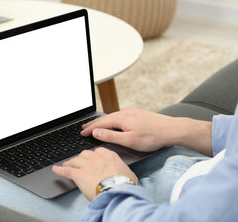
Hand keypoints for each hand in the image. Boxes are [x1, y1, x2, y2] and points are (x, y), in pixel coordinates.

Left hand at [52, 147, 137, 200]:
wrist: (116, 190)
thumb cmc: (124, 184)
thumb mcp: (129, 174)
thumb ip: (123, 170)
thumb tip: (125, 174)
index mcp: (109, 156)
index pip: (98, 151)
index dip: (93, 155)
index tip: (92, 158)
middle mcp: (96, 158)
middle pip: (85, 154)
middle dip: (81, 158)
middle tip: (79, 162)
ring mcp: (86, 165)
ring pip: (75, 160)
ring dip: (70, 163)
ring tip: (67, 164)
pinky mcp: (78, 174)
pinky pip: (66, 170)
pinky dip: (59, 170)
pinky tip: (55, 169)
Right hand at [81, 108, 212, 155]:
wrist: (172, 130)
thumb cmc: (152, 137)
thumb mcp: (129, 140)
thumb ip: (110, 136)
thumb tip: (96, 132)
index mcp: (121, 118)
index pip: (100, 123)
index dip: (90, 128)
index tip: (81, 133)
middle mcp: (126, 112)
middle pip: (105, 118)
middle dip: (93, 123)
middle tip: (83, 128)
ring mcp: (132, 112)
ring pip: (112, 116)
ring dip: (102, 121)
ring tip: (94, 125)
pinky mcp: (138, 114)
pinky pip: (120, 116)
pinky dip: (111, 120)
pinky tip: (113, 122)